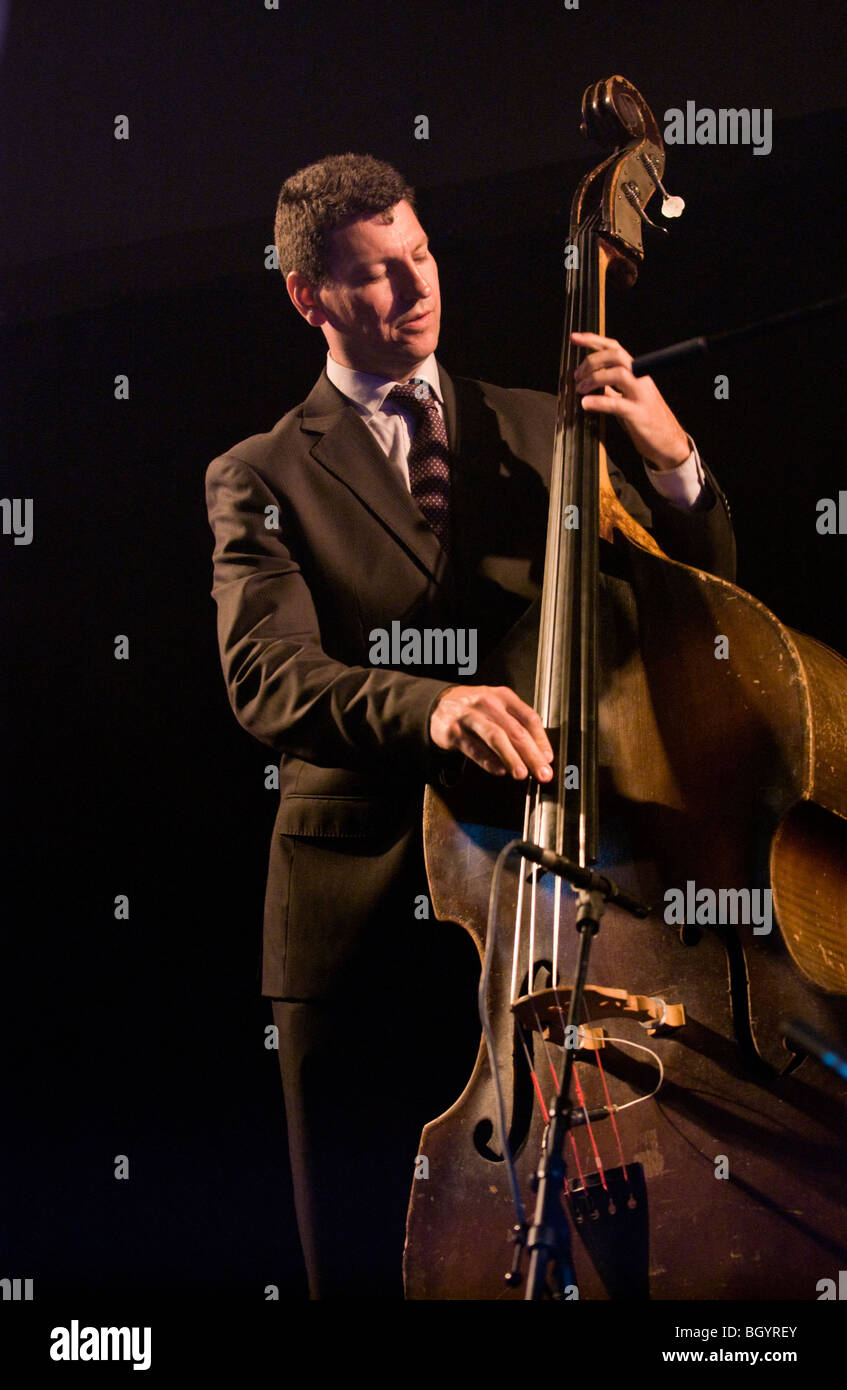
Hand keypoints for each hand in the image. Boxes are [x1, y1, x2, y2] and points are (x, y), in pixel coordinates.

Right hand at [429, 685, 553, 779]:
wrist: (439, 705)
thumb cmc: (475, 710)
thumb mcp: (498, 708)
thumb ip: (518, 726)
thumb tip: (540, 753)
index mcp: (504, 697)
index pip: (529, 718)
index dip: (541, 740)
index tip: (548, 758)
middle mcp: (488, 704)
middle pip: (515, 730)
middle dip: (532, 754)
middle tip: (542, 772)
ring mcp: (470, 717)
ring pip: (495, 737)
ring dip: (511, 757)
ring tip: (522, 773)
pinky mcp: (454, 732)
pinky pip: (474, 748)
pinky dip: (488, 760)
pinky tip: (499, 770)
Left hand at [571, 331, 689, 470]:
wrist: (669, 442)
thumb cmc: (646, 420)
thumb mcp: (627, 399)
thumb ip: (611, 388)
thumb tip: (589, 380)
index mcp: (636, 373)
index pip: (615, 348)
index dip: (594, 341)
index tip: (574, 338)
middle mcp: (641, 379)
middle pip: (616, 356)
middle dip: (592, 361)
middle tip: (576, 375)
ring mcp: (641, 395)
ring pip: (618, 374)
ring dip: (594, 378)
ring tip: (580, 389)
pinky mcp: (639, 414)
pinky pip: (617, 404)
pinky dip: (598, 402)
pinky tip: (586, 404)